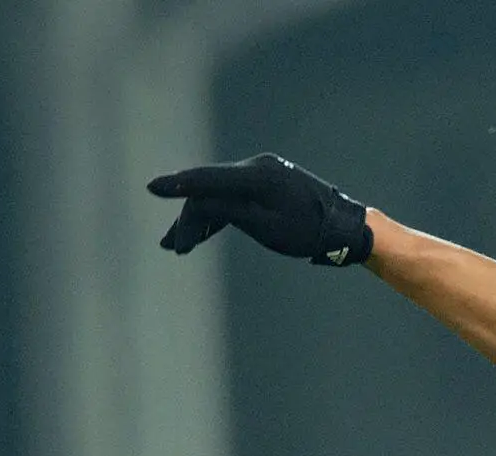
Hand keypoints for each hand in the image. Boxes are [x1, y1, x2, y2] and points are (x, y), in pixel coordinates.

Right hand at [149, 154, 373, 265]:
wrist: (343, 226)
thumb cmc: (307, 231)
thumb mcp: (265, 227)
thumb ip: (229, 211)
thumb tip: (195, 202)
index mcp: (256, 177)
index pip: (207, 179)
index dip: (177, 186)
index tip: (152, 188)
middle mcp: (255, 168)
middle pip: (210, 190)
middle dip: (189, 218)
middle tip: (173, 247)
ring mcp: (260, 174)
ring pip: (219, 195)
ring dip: (199, 219)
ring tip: (178, 245)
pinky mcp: (264, 184)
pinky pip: (233, 197)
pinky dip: (218, 214)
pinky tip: (201, 234)